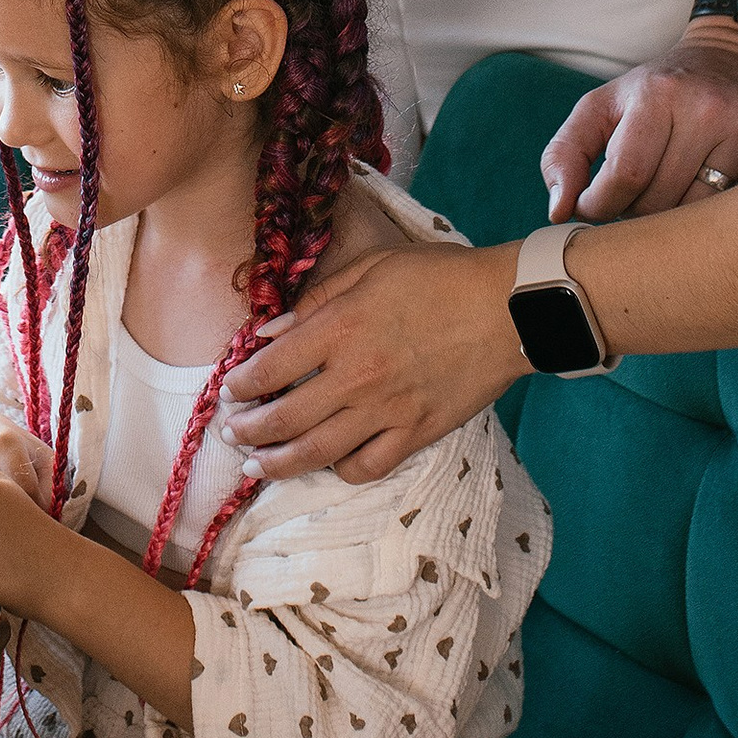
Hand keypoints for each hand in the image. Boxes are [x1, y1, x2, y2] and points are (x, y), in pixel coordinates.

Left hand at [220, 245, 525, 483]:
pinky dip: (341, 470)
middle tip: (233, 434)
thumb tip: (271, 332)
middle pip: (285, 418)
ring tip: (258, 466)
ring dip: (279, 463)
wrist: (507, 308)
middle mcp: (357, 376)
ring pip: (318, 452)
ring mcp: (387, 411)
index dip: (242, 383)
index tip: (229, 390)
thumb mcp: (372, 267)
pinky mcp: (417, 433)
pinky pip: (368, 466)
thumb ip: (318, 300)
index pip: (271, 367)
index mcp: (341, 329)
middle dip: (248, 431)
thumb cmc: (439, 277)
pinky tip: (328, 463)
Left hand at [545, 44, 737, 221]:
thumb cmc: (660, 90)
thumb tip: (558, 211)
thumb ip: (566, 153)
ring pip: (696, 213)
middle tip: (636, 196)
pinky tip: (706, 195)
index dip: (601, 205)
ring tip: (670, 192)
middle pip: (659, 201)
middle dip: (635, 211)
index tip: (595, 205)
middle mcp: (705, 108)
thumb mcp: (603, 106)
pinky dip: (712, 215)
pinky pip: (732, 208)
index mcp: (655, 94)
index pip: (624, 176)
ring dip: (672, 218)